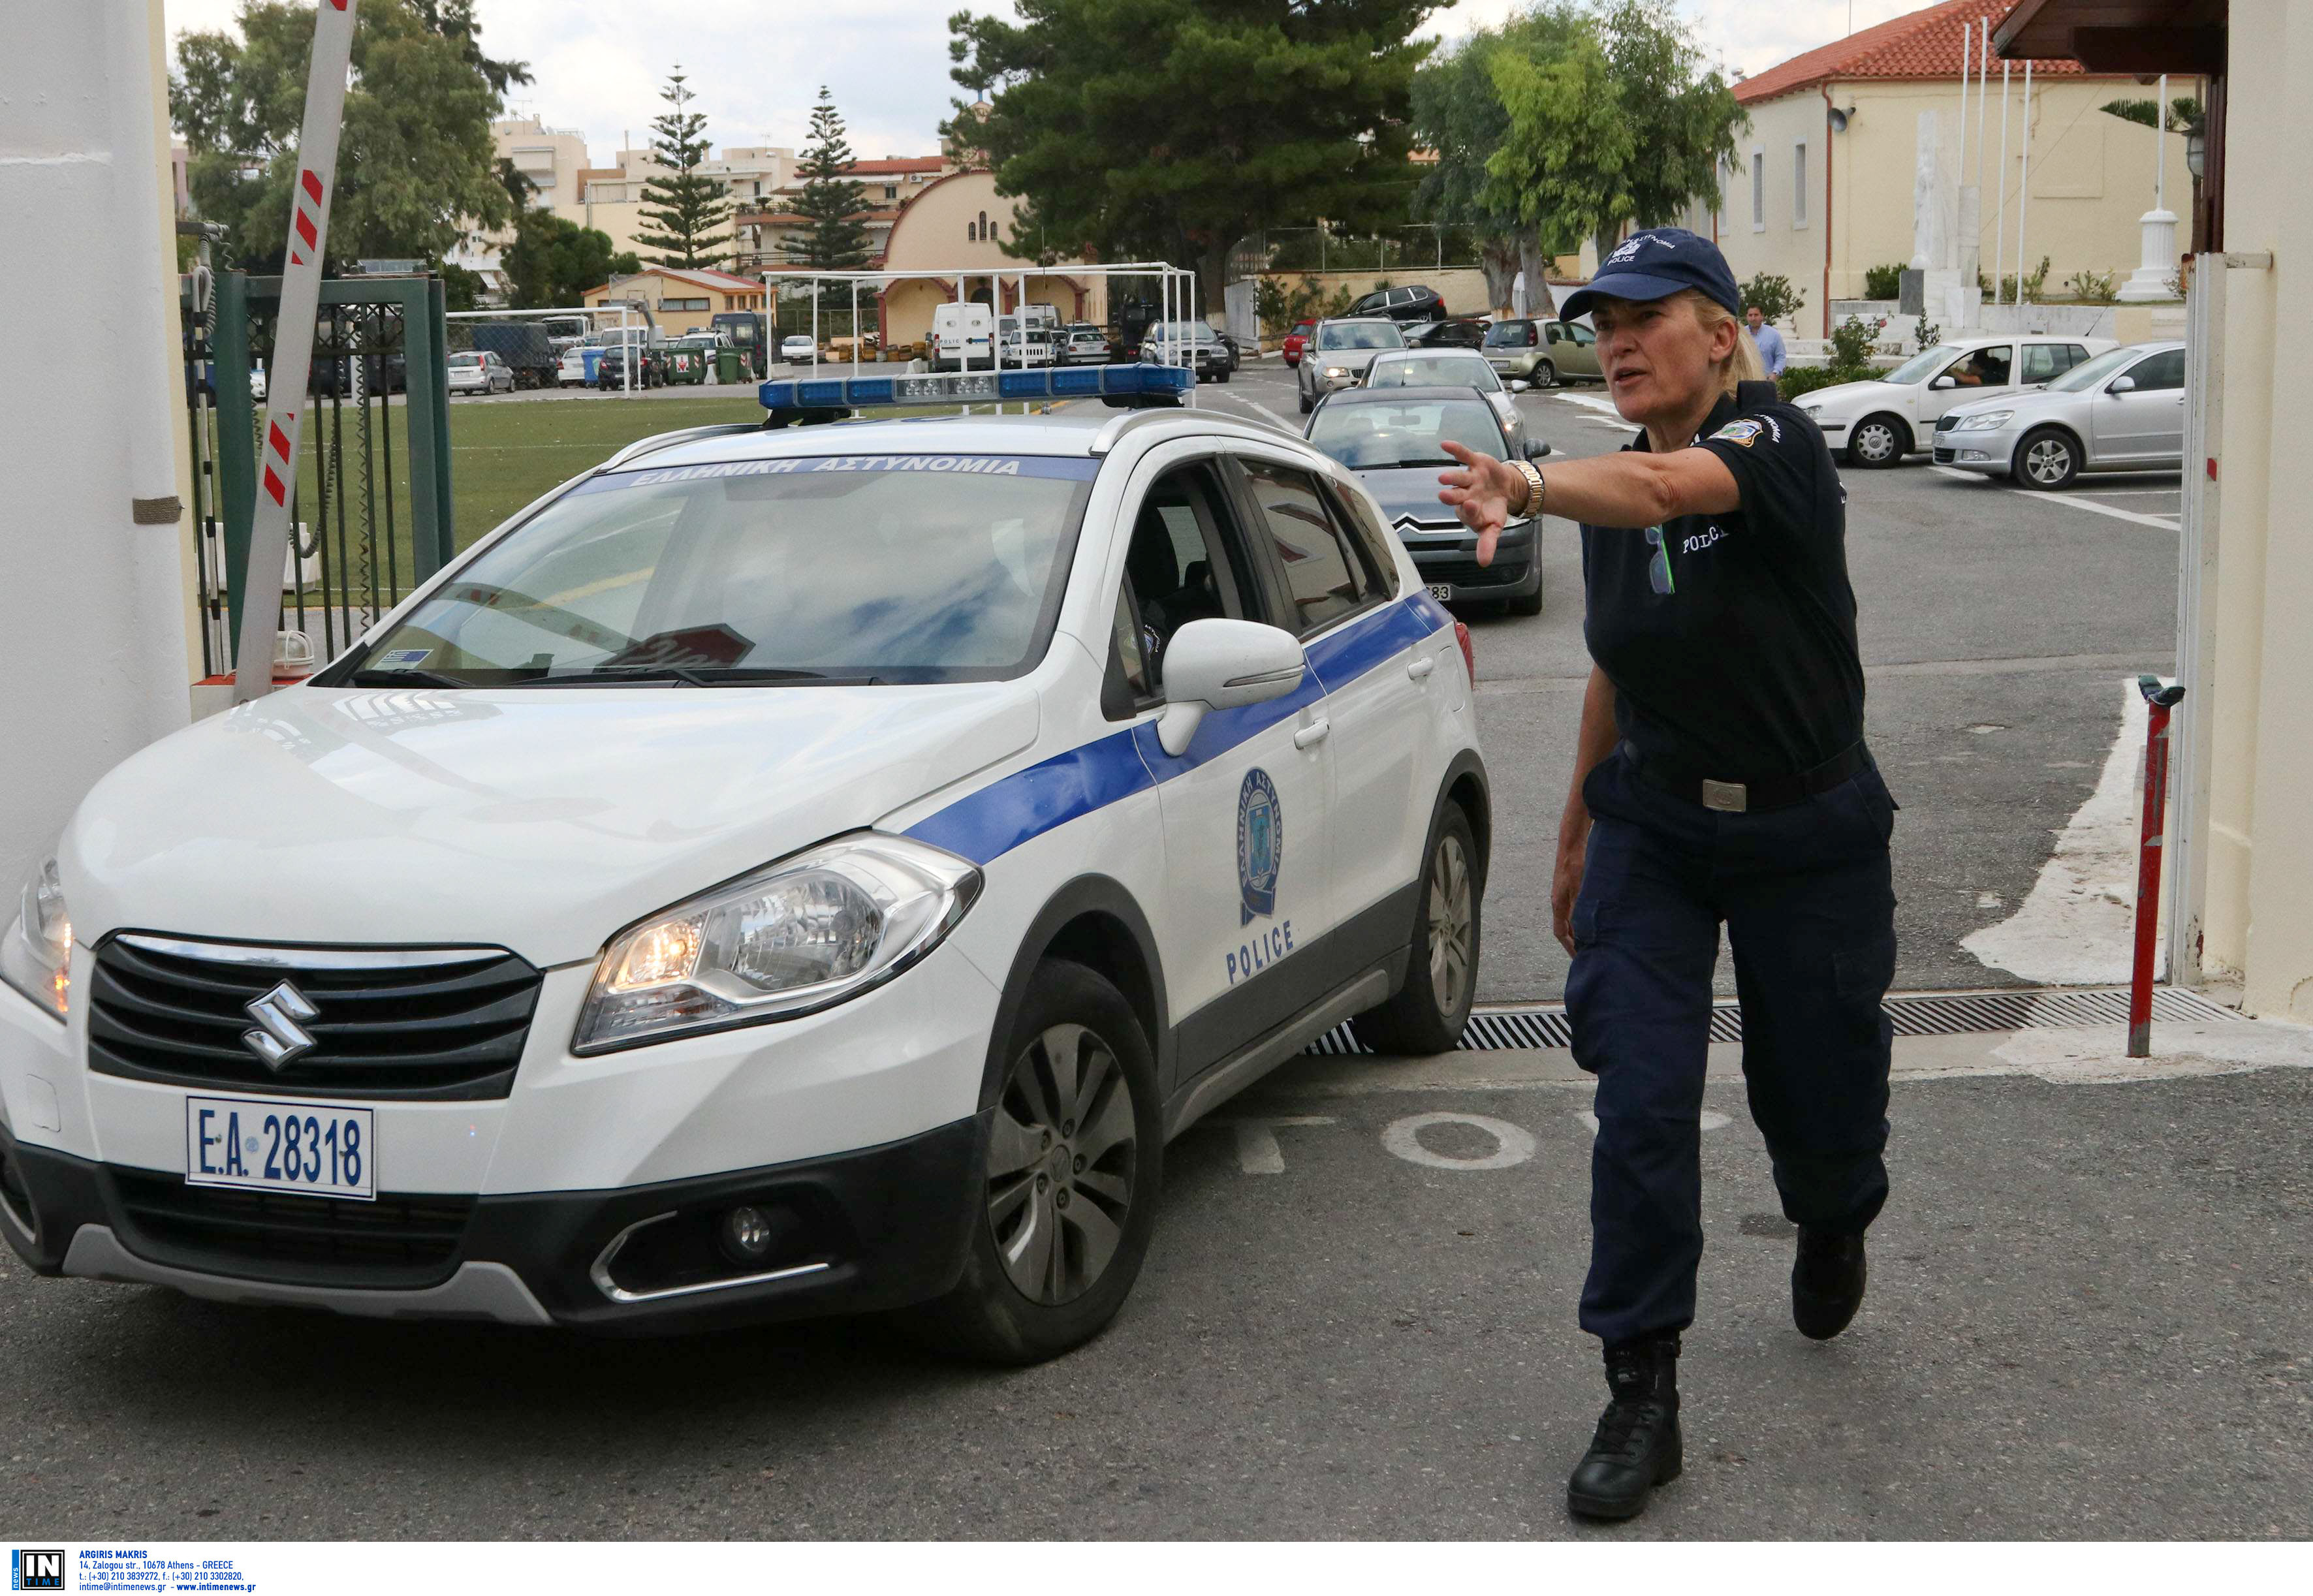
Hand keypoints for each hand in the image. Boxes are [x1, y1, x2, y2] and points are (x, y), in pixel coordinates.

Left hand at [1437, 441, 1522, 566]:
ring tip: (1443, 477)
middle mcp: (1464, 494)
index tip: (1470, 507)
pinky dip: (1455, 450)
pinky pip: (1463, 455)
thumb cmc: (1493, 510)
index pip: (1466, 513)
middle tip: (1444, 495)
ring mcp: (1468, 478)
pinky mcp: (1474, 462)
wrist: (1506, 490)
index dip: (1468, 511)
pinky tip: (1444, 445)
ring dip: (1452, 477)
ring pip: (1458, 477)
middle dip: (1452, 496)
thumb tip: (1484, 563)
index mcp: (1468, 511)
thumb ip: (1487, 543)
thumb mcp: (1494, 527)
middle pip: (1457, 495)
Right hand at [1551, 830, 1586, 956]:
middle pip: (1564, 928)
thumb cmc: (1575, 864)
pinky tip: (1593, 920)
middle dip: (1574, 942)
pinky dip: (1581, 919)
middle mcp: (1559, 902)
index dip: (1569, 946)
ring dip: (1579, 931)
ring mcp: (1564, 895)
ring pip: (1570, 919)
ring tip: (1592, 941)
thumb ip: (1579, 909)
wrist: (1571, 844)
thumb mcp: (1579, 888)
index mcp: (1558, 905)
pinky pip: (1574, 910)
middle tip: (1587, 953)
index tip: (1579, 957)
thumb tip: (1581, 930)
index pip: (1560, 933)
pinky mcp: (1570, 889)